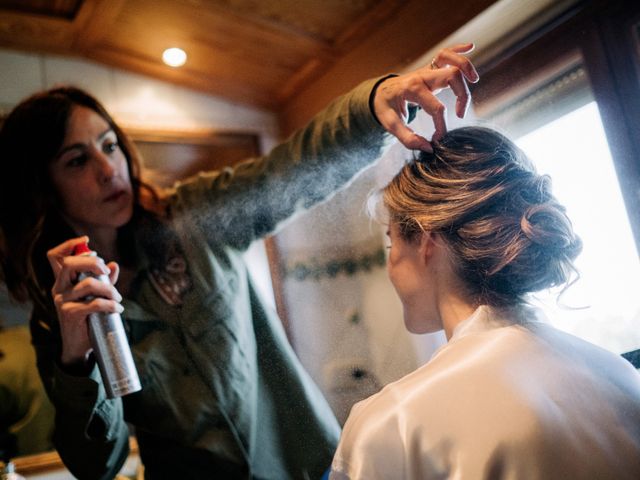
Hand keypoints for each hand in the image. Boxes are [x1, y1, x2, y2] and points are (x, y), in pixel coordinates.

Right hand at [47, 236, 122, 366]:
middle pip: (70, 264)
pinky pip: (96, 303)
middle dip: (93, 263)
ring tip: (118, 299)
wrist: (78, 345)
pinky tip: (118, 309)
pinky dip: (111, 305)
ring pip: (89, 284)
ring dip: (110, 290)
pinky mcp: (71, 314)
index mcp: (63, 281)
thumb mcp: (96, 296)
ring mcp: (63, 301)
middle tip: (106, 272)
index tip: (86, 241)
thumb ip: (105, 280)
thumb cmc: (88, 317)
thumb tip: (114, 264)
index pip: (55, 256)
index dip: (69, 244)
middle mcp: (59, 288)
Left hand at [373, 43, 478, 150]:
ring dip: (466, 67)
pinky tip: (471, 46)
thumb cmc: (385, 108)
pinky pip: (446, 53)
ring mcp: (427, 70)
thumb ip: (408, 139)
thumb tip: (429, 147)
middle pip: (452, 76)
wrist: (379, 92)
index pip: (436, 108)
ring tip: (475, 81)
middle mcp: (421, 76)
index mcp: (412, 89)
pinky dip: (459, 49)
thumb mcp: (390, 125)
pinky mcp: (431, 68)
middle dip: (462, 94)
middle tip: (460, 114)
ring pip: (452, 60)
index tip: (439, 138)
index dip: (441, 126)